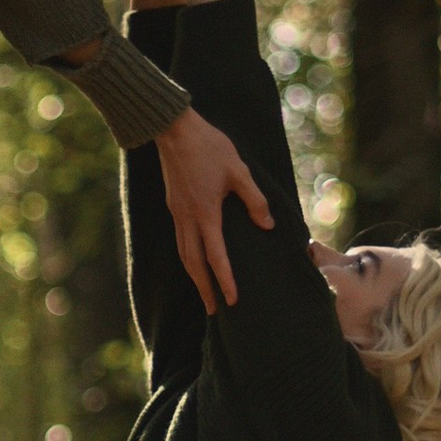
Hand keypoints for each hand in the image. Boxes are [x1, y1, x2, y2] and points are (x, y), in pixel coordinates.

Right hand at [157, 105, 271, 311]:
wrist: (173, 130)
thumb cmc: (209, 147)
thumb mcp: (239, 171)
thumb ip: (254, 200)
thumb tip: (267, 226)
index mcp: (205, 213)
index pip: (216, 256)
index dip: (225, 280)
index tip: (232, 301)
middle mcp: (187, 218)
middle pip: (194, 264)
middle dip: (204, 289)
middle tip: (214, 311)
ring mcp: (177, 213)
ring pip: (184, 254)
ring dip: (194, 276)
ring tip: (204, 292)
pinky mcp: (174, 206)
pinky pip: (180, 240)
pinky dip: (187, 257)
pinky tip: (194, 260)